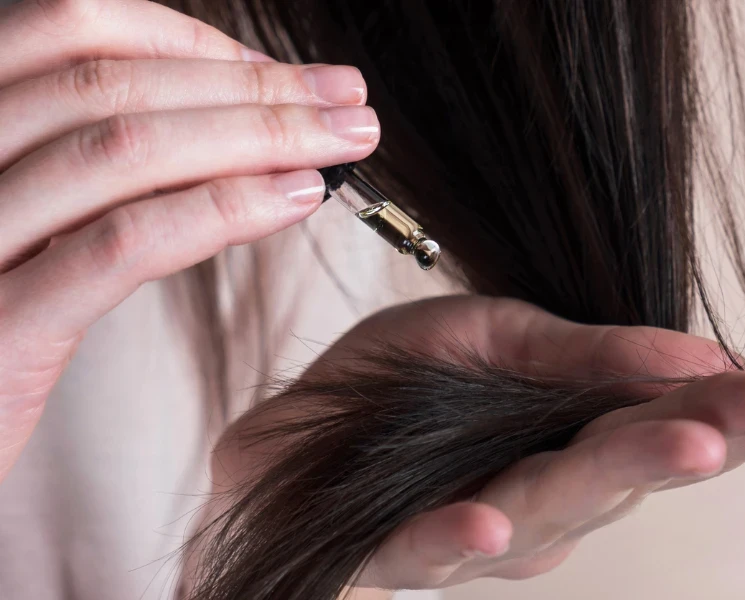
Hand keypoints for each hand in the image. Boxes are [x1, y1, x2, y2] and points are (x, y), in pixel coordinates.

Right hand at [0, 0, 378, 482]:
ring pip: (124, 150)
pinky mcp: (0, 322)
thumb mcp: (40, 223)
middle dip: (251, 88)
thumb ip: (106, 172)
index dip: (192, 42)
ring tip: (342, 143)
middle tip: (346, 100)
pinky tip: (294, 199)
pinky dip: (221, 209)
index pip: (74, 33)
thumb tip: (233, 133)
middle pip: (115, 84)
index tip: (283, 74)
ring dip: (257, 138)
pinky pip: (123, 242)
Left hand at [304, 296, 744, 589]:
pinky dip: (464, 534)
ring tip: (683, 442)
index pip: (677, 419)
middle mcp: (549, 490)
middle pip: (635, 464)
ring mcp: (486, 528)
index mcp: (574, 431)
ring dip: (618, 474)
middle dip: (712, 434)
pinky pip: (434, 546)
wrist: (292, 436)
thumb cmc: (398, 391)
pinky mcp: (404, 548)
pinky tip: (491, 520)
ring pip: (557, 505)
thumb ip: (581, 352)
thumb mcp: (488, 333)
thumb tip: (696, 353)